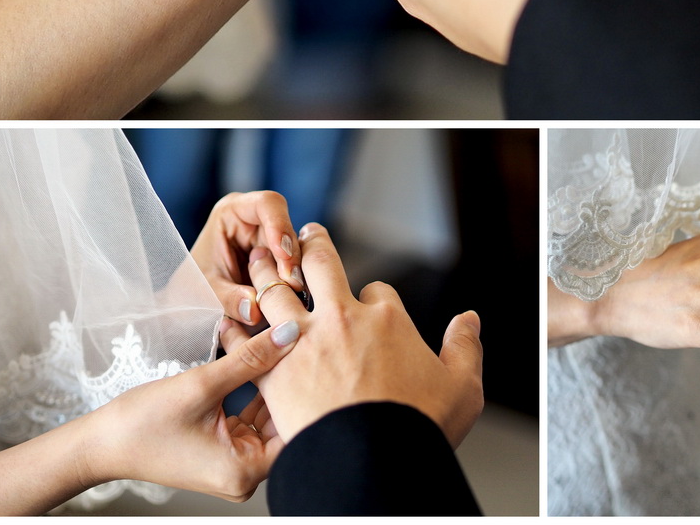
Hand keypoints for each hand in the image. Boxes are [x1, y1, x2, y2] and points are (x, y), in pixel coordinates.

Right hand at [92, 323, 297, 500]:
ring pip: (270, 415)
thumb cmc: (143, 424)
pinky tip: (256, 358)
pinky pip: (253, 417)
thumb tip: (290, 332)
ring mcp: (236, 463)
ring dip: (271, 381)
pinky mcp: (226, 451)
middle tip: (296, 339)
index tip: (314, 349)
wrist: (103, 442)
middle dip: (289, 379)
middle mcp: (245, 474)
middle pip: (285, 420)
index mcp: (244, 471)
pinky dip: (254, 389)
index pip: (298, 425)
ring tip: (276, 342)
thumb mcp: (203, 384)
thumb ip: (250, 357)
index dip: (306, 385)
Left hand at [190, 191, 304, 326]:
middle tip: (293, 285)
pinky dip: (294, 282)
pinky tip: (293, 298)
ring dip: (295, 272)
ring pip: (295, 249)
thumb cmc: (191, 288)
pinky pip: (294, 266)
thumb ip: (229, 298)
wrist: (189, 304)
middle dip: (291, 257)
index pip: (266, 204)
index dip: (279, 225)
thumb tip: (255, 309)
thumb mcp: (204, 293)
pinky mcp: (278, 260)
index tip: (283, 255)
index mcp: (231, 213)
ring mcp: (269, 240)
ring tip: (293, 296)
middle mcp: (255, 221)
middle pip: (286, 229)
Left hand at [221, 225, 483, 446]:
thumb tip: (470, 319)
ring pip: (277, 289)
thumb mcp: (462, 387)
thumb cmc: (418, 428)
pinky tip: (229, 322)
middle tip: (305, 235)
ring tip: (256, 261)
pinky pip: (246, 338)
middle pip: (322, 264)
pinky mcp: (274, 371)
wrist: (372, 464)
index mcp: (386, 318)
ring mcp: (305, 342)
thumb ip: (465, 348)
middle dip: (313, 246)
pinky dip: (236, 327)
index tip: (368, 305)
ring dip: (265, 273)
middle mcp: (343, 318)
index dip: (372, 296)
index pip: (377, 289)